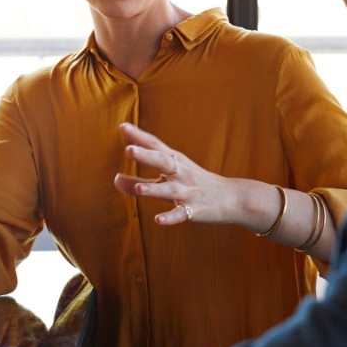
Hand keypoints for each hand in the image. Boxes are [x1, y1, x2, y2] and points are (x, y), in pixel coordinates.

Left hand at [112, 123, 250, 226]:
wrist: (232, 198)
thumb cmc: (195, 184)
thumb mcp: (169, 179)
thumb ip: (140, 180)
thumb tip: (115, 179)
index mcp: (176, 162)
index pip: (156, 146)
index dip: (139, 136)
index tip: (122, 127)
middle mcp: (182, 173)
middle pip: (163, 162)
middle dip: (146, 156)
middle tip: (129, 150)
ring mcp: (189, 192)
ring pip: (170, 190)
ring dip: (154, 189)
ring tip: (138, 190)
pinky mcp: (194, 210)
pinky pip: (181, 215)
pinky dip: (170, 217)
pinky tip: (157, 220)